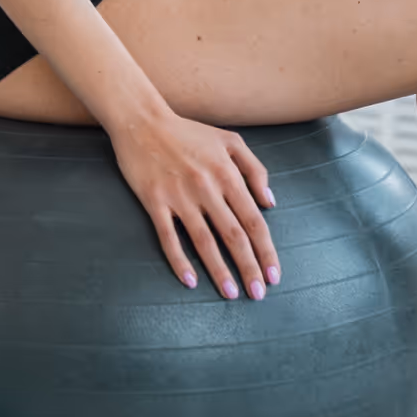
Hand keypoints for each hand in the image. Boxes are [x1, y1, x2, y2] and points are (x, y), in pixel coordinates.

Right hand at [110, 109, 280, 299]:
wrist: (142, 121)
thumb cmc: (188, 132)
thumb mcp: (230, 141)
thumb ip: (255, 169)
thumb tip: (270, 203)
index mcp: (227, 174)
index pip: (254, 220)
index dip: (266, 251)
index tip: (273, 275)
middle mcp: (207, 188)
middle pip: (234, 235)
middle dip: (249, 268)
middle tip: (257, 295)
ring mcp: (179, 196)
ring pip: (204, 241)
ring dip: (219, 270)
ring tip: (230, 293)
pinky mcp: (155, 201)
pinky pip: (169, 237)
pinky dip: (179, 260)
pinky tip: (190, 280)